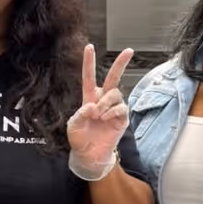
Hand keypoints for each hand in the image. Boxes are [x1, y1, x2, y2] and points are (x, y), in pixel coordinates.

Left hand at [68, 45, 131, 181]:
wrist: (89, 156)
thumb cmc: (80, 139)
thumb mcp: (73, 126)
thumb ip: (80, 114)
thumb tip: (92, 105)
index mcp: (89, 99)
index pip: (89, 77)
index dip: (89, 62)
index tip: (89, 47)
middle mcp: (102, 101)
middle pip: (113, 78)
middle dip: (121, 63)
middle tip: (129, 51)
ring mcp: (113, 109)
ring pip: (115, 94)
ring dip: (106, 101)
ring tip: (98, 114)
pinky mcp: (121, 119)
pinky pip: (121, 107)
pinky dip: (112, 111)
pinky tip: (105, 118)